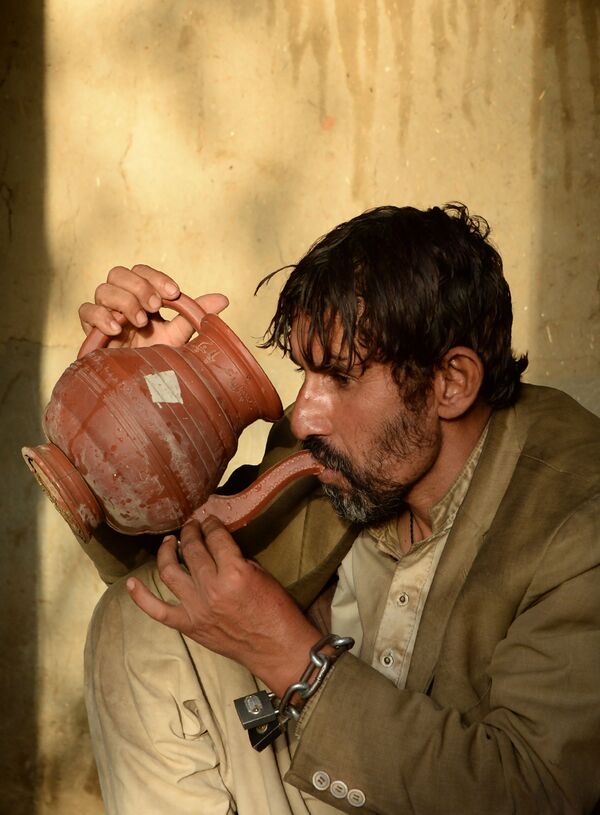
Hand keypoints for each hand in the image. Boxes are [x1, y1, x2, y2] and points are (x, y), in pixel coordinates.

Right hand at [78, 264, 228, 348]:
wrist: (138, 391)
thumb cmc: (156, 362)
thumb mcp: (177, 337)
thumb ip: (193, 316)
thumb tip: (224, 299)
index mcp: (140, 300)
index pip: (141, 272)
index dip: (155, 277)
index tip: (173, 293)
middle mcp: (121, 304)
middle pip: (119, 273)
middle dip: (138, 286)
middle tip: (154, 307)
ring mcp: (105, 316)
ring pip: (103, 289)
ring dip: (124, 301)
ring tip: (141, 322)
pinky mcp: (91, 333)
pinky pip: (86, 311)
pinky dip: (100, 316)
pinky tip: (116, 330)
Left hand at [127, 518, 321, 696]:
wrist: (275, 647)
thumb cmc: (276, 610)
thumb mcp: (261, 574)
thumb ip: (236, 559)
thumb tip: (218, 547)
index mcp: (234, 572)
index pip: (215, 538)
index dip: (212, 524)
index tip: (210, 520)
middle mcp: (211, 588)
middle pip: (192, 550)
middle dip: (191, 532)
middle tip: (192, 526)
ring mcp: (196, 607)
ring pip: (170, 571)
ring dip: (167, 551)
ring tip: (170, 541)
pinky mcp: (188, 625)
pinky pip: (157, 610)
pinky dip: (141, 597)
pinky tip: (131, 583)